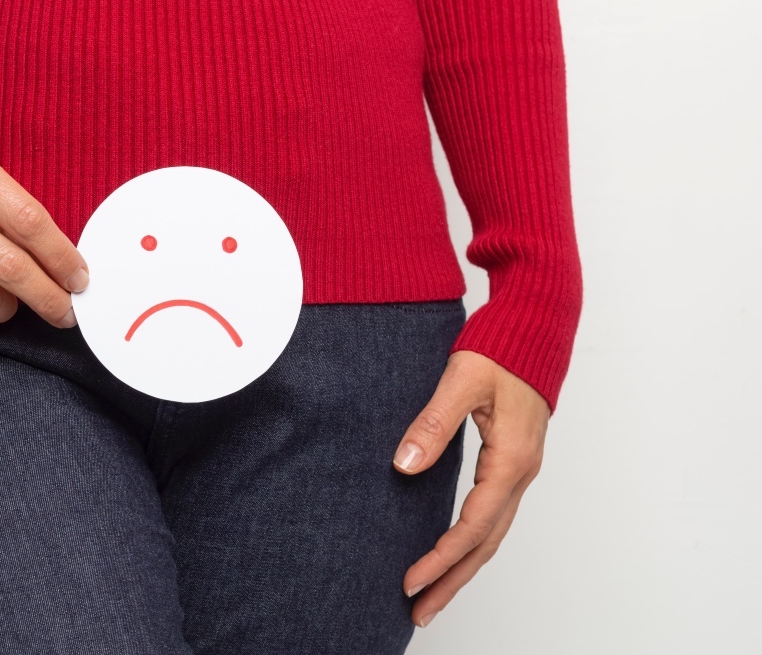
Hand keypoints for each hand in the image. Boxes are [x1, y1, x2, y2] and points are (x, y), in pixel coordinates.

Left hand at [392, 350, 549, 627]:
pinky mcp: (512, 461)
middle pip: (485, 544)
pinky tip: (453, 553)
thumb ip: (432, 423)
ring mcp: (520, 469)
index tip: (409, 582)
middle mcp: (520, 472)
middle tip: (419, 614)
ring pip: (492, 534)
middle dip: (452, 581)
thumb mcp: (462, 380)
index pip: (472, 526)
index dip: (440, 558)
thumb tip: (403, 466)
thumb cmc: (502, 347)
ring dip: (462, 568)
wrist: (537, 326)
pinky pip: (493, 515)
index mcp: (510, 460)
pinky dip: (472, 543)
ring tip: (433, 597)